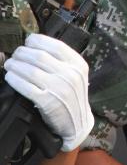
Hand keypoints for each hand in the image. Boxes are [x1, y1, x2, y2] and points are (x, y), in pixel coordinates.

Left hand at [4, 33, 93, 151]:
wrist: (78, 123)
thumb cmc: (73, 96)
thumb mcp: (76, 75)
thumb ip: (62, 61)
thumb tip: (36, 47)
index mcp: (78, 64)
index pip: (56, 46)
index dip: (38, 41)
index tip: (28, 41)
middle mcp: (70, 75)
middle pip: (40, 56)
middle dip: (23, 53)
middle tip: (15, 54)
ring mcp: (59, 89)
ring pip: (31, 70)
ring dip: (15, 65)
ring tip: (9, 64)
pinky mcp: (47, 102)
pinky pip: (26, 87)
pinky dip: (15, 80)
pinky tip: (10, 77)